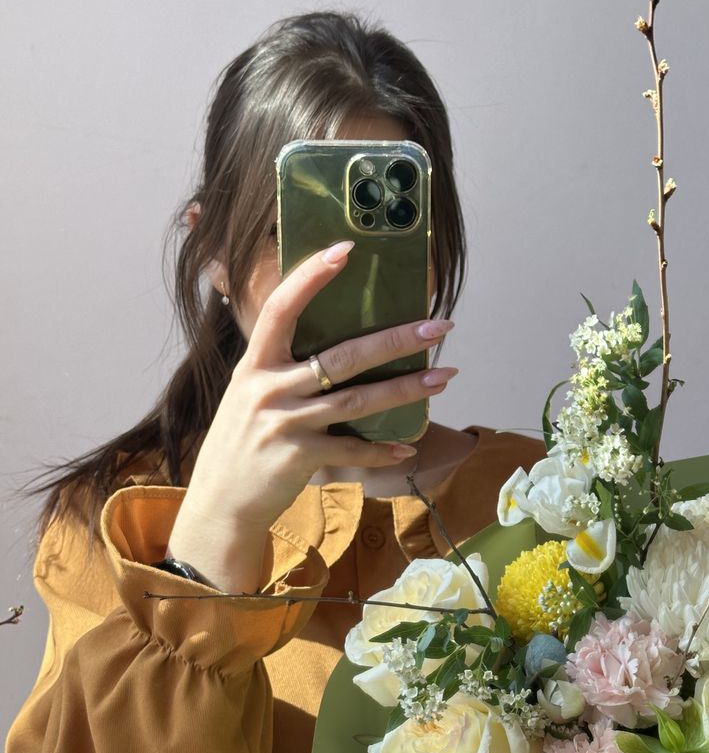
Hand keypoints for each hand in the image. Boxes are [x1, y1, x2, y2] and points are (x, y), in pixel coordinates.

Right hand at [167, 239, 456, 590]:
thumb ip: (281, 368)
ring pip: (357, 400)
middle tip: (439, 325)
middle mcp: (268, 387)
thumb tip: (335, 346)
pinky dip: (382, 450)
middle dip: (396, 339)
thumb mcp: (249, 395)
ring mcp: (284, 423)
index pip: (281, 307)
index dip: (311, 277)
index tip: (346, 249)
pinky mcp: (300, 458)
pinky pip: (353, 450)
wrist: (220, 503)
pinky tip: (408, 446)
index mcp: (255, 363)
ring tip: (444, 377)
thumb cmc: (243, 443)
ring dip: (406, 389)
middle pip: (342, 356)